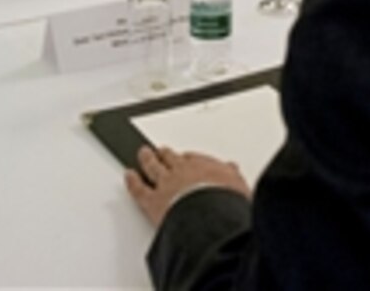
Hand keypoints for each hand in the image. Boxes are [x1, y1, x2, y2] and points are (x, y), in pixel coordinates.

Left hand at [124, 145, 250, 227]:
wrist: (211, 218)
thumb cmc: (227, 205)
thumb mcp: (240, 190)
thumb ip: (234, 179)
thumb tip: (234, 171)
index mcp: (206, 169)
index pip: (194, 158)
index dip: (188, 158)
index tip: (187, 158)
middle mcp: (184, 172)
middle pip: (172, 158)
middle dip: (166, 154)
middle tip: (162, 150)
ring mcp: (167, 184)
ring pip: (154, 166)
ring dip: (148, 158)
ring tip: (144, 153)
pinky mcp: (153, 201)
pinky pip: (139, 188)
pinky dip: (132, 181)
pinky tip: (129, 175)